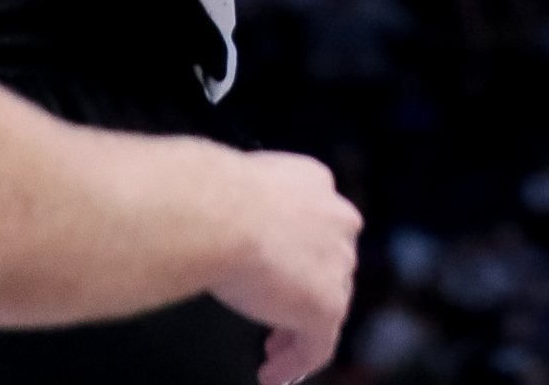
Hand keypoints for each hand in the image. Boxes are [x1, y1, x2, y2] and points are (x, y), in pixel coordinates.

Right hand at [207, 149, 362, 384]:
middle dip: (306, 289)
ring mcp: (337, 264)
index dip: (301, 252)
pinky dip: (295, 362)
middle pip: (329, 263)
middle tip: (280, 312)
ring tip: (274, 350)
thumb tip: (222, 219)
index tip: (282, 268)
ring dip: (301, 328)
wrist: (218, 213)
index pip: (318, 223)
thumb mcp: (237, 186)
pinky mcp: (327, 306)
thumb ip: (249, 205)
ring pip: (327, 304)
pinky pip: (316, 345)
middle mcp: (336, 220)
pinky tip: (272, 372)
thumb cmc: (211, 196)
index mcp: (315, 182)